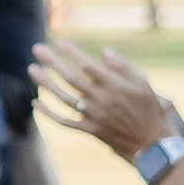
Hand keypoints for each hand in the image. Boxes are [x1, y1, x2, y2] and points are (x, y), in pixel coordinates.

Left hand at [32, 37, 181, 160]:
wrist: (150, 142)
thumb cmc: (148, 109)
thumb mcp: (143, 83)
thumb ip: (123, 66)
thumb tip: (104, 51)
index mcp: (113, 85)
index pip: (87, 65)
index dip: (72, 53)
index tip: (59, 42)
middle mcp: (100, 99)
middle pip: (70, 78)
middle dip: (52, 62)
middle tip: (37, 49)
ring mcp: (92, 116)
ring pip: (63, 98)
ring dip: (45, 83)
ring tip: (32, 69)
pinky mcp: (88, 130)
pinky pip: (64, 121)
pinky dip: (48, 113)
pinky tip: (36, 103)